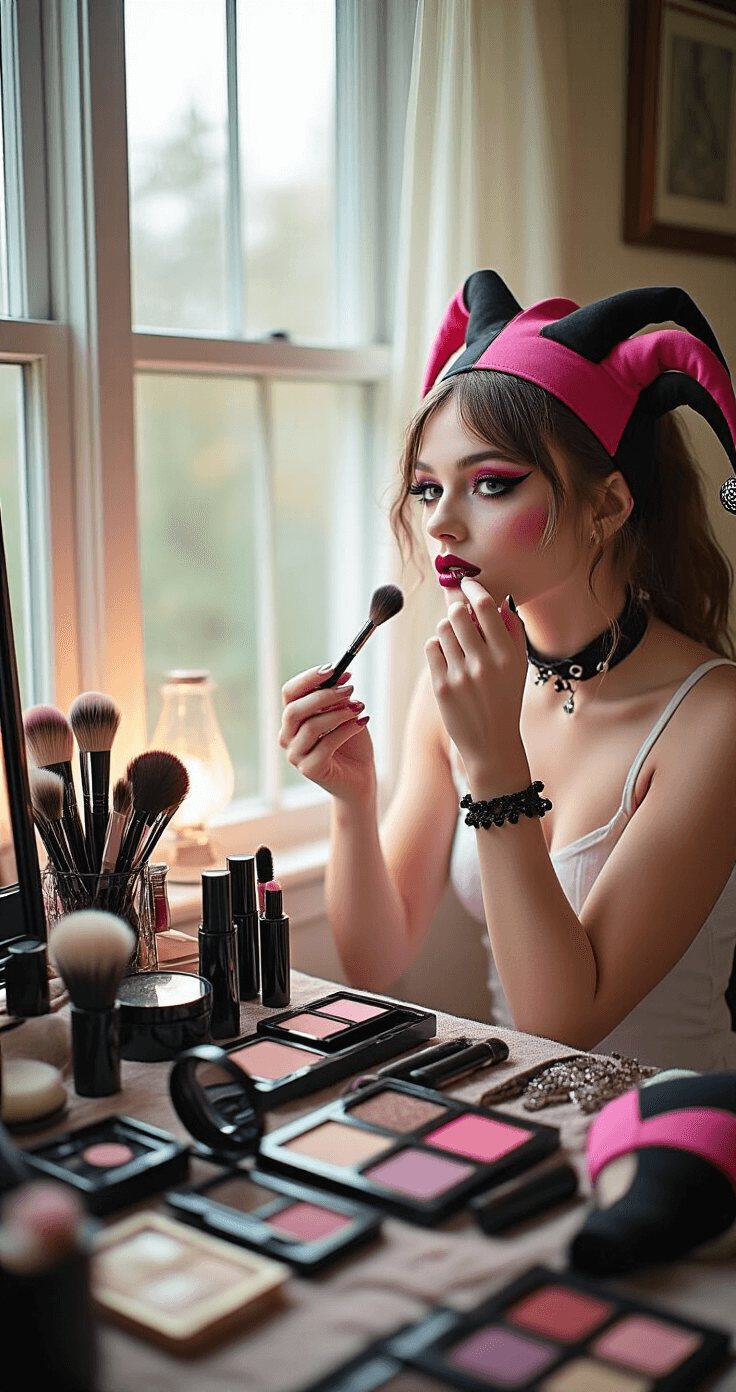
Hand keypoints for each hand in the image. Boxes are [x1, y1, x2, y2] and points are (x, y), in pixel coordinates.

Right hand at [279, 666, 375, 805]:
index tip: (333, 668)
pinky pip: (327, 745)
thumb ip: (336, 698)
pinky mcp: (310, 770)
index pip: (290, 693)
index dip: (309, 678)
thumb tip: (338, 677)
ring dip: (339, 713)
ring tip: (360, 708)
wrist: (361, 776)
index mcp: (292, 719)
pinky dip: (347, 730)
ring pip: (311, 727)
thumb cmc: (351, 743)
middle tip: (349, 689)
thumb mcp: (344, 713)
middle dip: (324, 696)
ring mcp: (296, 755)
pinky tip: (362, 722)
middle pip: (294, 710)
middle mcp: (288, 737)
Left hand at [424, 579, 528, 792]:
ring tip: (456, 643)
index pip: (485, 606)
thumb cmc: (506, 700)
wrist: (492, 743)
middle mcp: (484, 663)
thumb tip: (501, 601)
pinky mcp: (441, 686)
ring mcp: (460, 675)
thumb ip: (512, 632)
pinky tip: (447, 658)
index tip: (467, 585)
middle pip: (458, 613)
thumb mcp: (519, 666)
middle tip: (460, 616)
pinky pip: (431, 648)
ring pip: (442, 629)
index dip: (472, 590)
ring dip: (447, 630)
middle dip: (457, 610)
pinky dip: (437, 647)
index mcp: (507, 655)